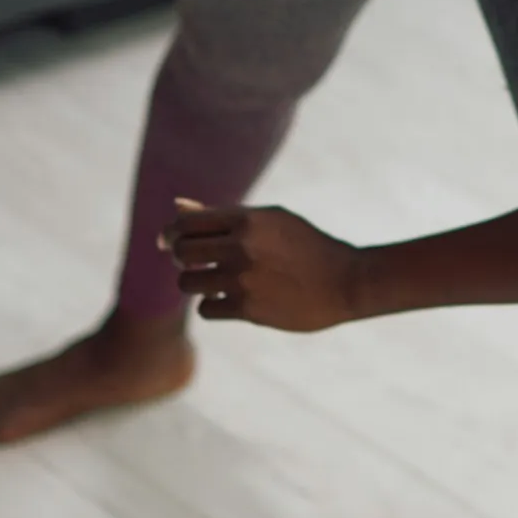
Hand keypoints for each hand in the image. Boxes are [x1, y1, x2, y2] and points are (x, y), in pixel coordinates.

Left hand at [162, 197, 360, 330]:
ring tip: (214, 282)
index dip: (172, 233)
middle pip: (182, 253)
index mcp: (247, 218)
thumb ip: (221, 216)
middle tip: (196, 263)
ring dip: (195, 283)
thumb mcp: (269, 220)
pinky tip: (231, 299)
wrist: (346, 281)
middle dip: (182, 259)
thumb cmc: (305, 245)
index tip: (171, 241)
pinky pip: (206, 308)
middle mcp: (241, 247)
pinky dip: (213, 305)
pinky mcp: (248, 309)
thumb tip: (176, 207)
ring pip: (188, 283)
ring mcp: (243, 280)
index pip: (186, 223)